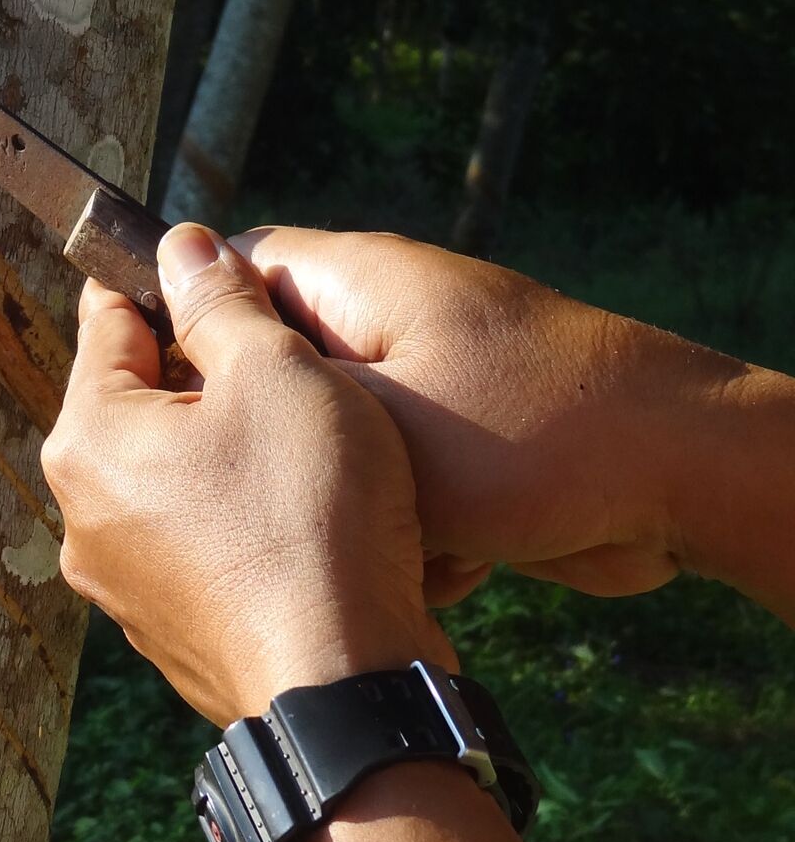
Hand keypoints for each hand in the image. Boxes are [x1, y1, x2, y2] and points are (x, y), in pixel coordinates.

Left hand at [40, 224, 452, 725]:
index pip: (108, 321)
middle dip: (203, 377)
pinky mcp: (166, 632)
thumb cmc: (311, 519)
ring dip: (222, 453)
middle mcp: (82, 514)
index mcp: (88, 438)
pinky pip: (195, 545)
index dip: (168, 286)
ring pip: (169, 477)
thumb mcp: (278, 373)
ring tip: (302, 451)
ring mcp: (119, 584)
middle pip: (137, 404)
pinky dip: (235, 522)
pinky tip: (297, 522)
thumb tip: (181, 246)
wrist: (341, 685)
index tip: (216, 275)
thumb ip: (222, 301)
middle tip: (285, 372)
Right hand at [232, 226, 751, 604]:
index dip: (184, 330)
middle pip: (278, 376)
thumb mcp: (371, 414)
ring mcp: (431, 387)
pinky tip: (432, 570)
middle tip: (267, 506)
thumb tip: (180, 352)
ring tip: (371, 543)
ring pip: (334, 452)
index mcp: (355, 281)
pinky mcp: (466, 452)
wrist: (683, 479)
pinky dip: (404, 536)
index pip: (230, 270)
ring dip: (346, 508)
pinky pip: (394, 494)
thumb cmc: (529, 434)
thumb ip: (268, 384)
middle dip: (275, 450)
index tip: (158, 410)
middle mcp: (387, 323)